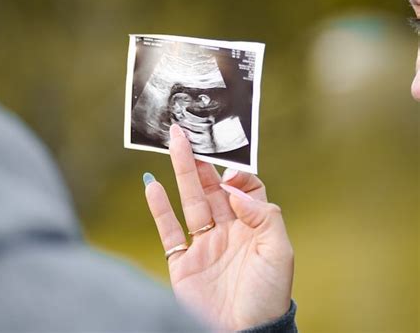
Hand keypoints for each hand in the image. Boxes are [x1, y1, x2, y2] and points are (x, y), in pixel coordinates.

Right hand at [144, 124, 293, 330]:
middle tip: (188, 134)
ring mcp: (203, 245)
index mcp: (252, 227)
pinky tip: (152, 185)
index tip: (230, 173)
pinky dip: (159, 208)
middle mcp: (227, 231)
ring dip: (181, 173)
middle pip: (212, 188)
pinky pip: (168, 230)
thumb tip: (234, 189)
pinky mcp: (182, 262)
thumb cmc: (267, 296)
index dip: (238, 175)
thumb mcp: (279, 251)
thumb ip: (262, 213)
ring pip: (190, 201)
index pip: (245, 189)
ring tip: (173, 145)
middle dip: (201, 161)